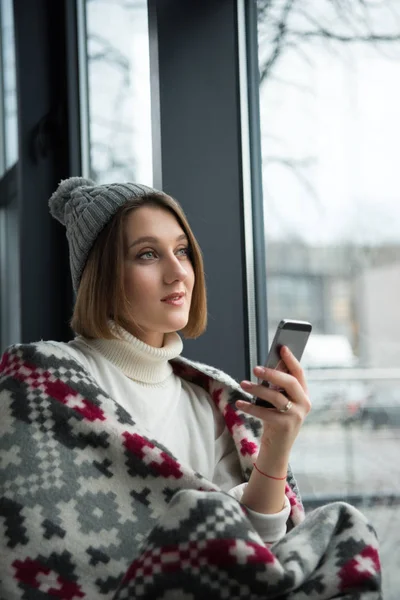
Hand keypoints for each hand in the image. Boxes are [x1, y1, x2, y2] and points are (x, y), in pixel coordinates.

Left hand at [236, 346, 310, 461]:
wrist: (277, 450)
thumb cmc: (275, 421)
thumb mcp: (278, 402)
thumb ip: (277, 387)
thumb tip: (266, 368)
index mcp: (304, 395)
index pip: (299, 373)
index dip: (291, 359)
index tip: (281, 347)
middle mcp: (304, 404)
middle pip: (290, 382)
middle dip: (272, 373)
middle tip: (255, 368)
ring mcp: (296, 416)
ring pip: (276, 397)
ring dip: (257, 389)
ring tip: (243, 384)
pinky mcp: (286, 426)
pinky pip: (265, 413)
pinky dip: (251, 407)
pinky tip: (240, 402)